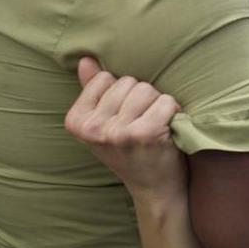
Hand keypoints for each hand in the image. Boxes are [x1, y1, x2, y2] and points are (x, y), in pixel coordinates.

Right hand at [65, 57, 186, 199]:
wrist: (153, 188)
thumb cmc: (130, 150)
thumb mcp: (103, 123)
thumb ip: (93, 90)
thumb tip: (85, 60)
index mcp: (76, 122)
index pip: (105, 78)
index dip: (121, 93)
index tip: (124, 116)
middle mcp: (93, 129)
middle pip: (127, 82)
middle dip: (140, 98)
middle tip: (142, 123)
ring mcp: (118, 132)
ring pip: (146, 89)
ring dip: (157, 104)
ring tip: (154, 126)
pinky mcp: (145, 134)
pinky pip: (165, 101)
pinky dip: (172, 110)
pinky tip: (167, 129)